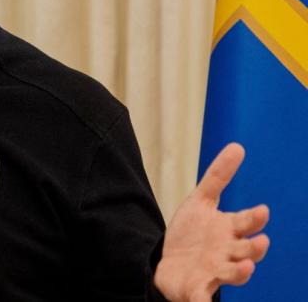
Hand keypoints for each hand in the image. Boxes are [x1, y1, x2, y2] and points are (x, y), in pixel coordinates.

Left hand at [154, 143, 269, 300]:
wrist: (170, 264)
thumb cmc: (192, 233)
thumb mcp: (200, 202)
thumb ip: (218, 177)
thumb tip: (237, 146)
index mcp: (229, 230)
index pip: (247, 223)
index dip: (254, 219)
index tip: (262, 211)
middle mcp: (228, 253)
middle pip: (247, 250)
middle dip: (255, 248)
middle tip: (260, 242)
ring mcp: (214, 272)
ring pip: (233, 274)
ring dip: (241, 272)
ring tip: (246, 268)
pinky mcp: (197, 290)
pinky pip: (203, 299)